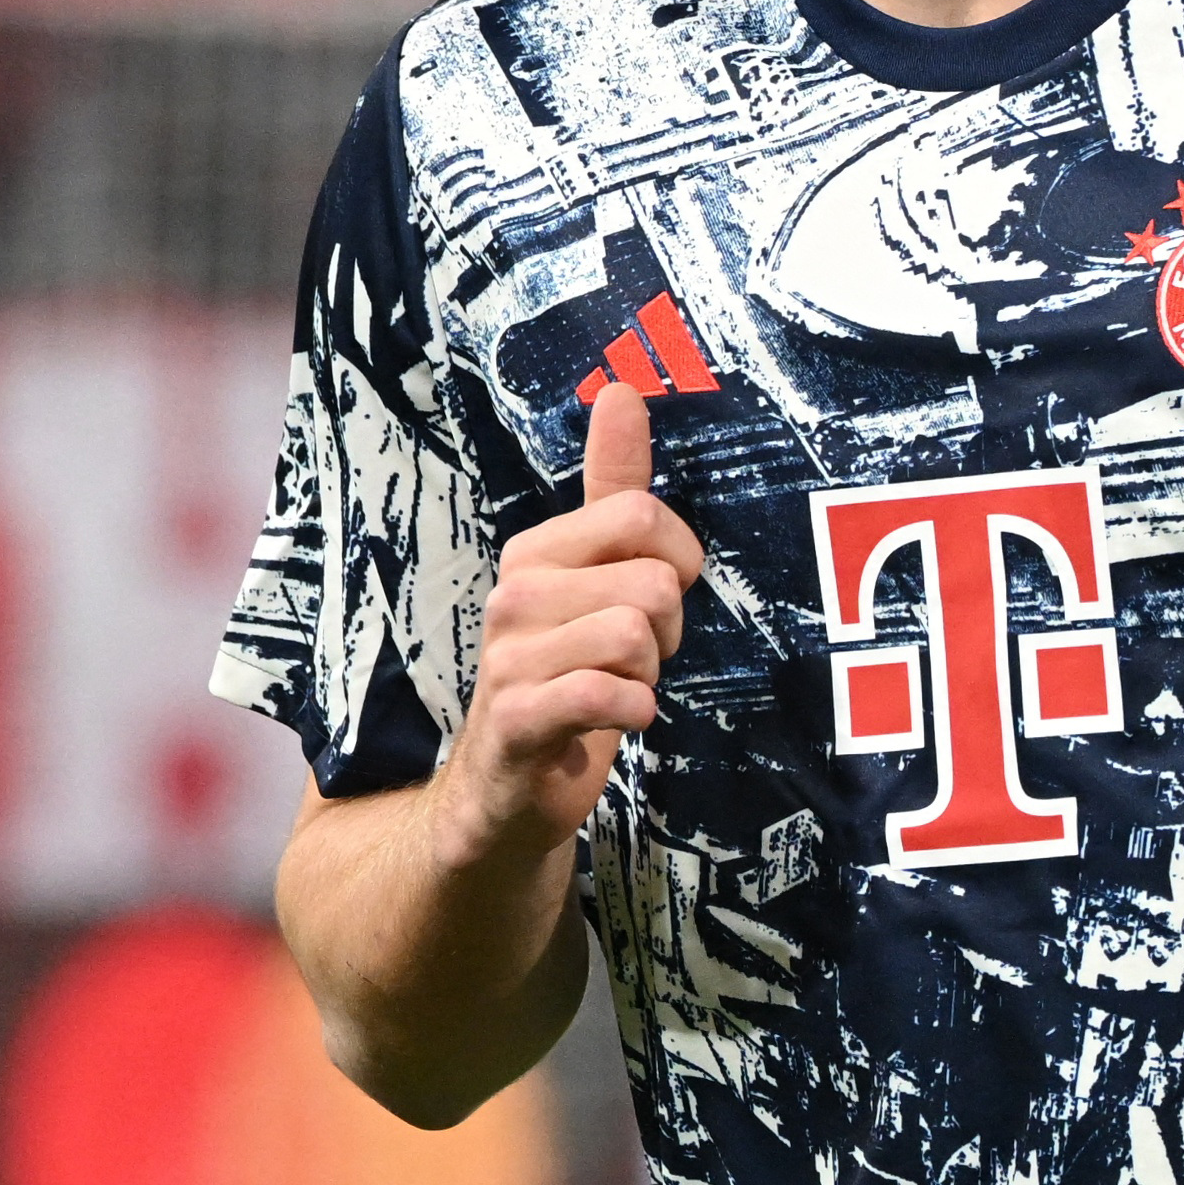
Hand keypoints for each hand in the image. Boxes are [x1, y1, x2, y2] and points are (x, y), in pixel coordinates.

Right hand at [432, 379, 702, 875]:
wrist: (506, 792)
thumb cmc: (567, 676)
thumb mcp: (595, 577)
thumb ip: (612, 490)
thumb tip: (623, 392)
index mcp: (537, 552)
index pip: (641, 513)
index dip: (677, 561)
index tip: (657, 596)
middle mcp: (515, 594)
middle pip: (653, 581)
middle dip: (668, 628)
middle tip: (633, 658)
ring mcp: (508, 657)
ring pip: (637, 634)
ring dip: (649, 673)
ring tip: (616, 689)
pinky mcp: (517, 720)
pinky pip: (608, 693)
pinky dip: (632, 711)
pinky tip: (617, 721)